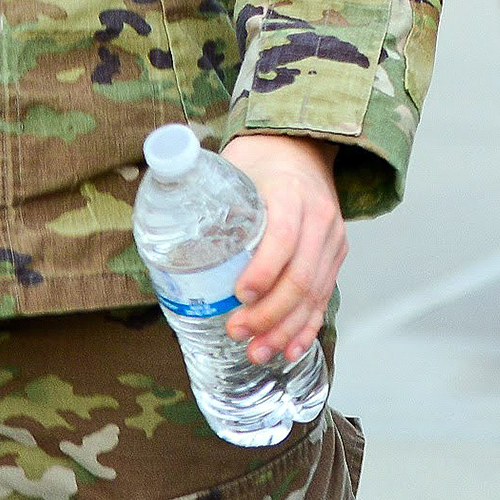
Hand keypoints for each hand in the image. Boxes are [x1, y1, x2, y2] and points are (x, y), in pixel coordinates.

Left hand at [222, 133, 344, 367]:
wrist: (301, 148)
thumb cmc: (261, 159)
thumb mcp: (234, 165)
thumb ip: (204, 190)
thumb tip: (164, 221)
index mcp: (291, 193)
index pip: (284, 237)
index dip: (263, 271)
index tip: (239, 295)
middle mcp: (319, 218)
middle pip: (301, 276)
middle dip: (269, 313)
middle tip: (236, 330)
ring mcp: (331, 239)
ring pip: (315, 293)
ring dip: (285, 329)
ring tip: (257, 351)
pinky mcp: (334, 256)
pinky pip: (325, 297)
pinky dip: (307, 327)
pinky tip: (290, 349)